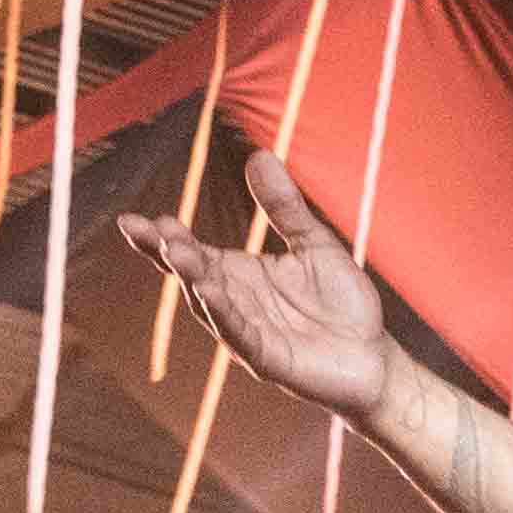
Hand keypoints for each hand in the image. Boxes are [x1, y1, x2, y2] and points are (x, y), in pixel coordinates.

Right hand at [113, 149, 397, 419]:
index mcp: (239, 275)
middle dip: (170, 253)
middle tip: (150, 229)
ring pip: (210, 304)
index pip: (193, 252)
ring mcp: (248, 333)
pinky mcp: (268, 359)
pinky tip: (209, 293)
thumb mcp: (312, 243)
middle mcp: (235, 303)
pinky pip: (241, 334)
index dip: (164, 238)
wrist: (373, 356)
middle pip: (193, 276)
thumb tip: (258, 154)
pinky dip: (224, 315)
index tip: (138, 219)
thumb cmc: (340, 302)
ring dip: (193, 279)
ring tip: (175, 251)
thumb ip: (284, 207)